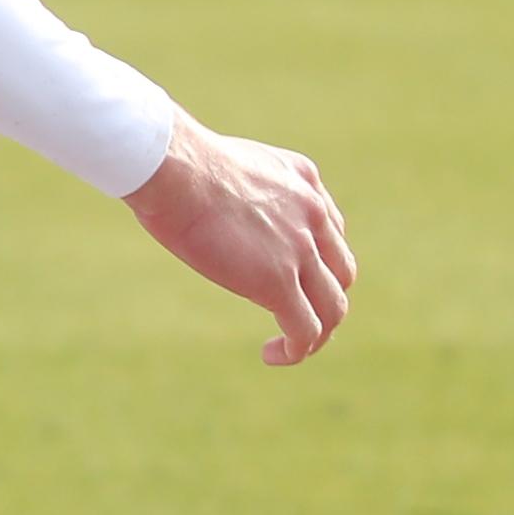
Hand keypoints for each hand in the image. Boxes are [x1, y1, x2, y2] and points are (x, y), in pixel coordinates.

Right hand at [122, 115, 356, 364]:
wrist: (172, 167)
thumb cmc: (172, 159)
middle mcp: (313, 214)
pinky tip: (275, 355)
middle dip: (322, 296)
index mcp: (303, 179)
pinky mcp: (277, 282)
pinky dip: (298, 349)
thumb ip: (231, 180)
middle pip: (341, 271)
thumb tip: (195, 187)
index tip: (290, 275)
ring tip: (292, 346)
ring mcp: (300, 250)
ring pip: (332, 307)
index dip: (316, 259)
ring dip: (317, 331)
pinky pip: (305, 329)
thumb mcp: (221, 159)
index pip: (330, 230)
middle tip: (294, 313)